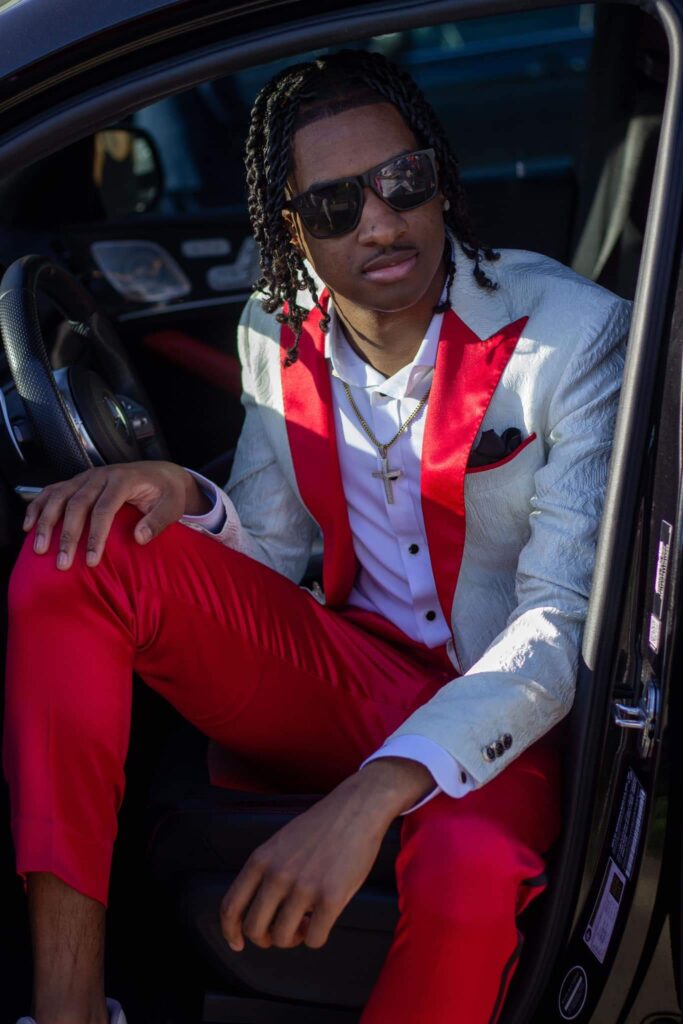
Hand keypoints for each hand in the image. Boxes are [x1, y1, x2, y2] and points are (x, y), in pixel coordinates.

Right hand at [22, 461, 211, 569]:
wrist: (161, 473)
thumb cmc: (166, 493)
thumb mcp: (172, 506)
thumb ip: (157, 521)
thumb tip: (139, 538)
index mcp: (123, 480)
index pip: (104, 509)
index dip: (96, 536)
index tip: (91, 561)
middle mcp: (101, 475)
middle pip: (77, 504)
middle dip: (67, 535)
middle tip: (62, 563)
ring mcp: (86, 477)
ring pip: (59, 496)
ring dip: (46, 522)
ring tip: (39, 548)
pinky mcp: (78, 482)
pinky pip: (52, 491)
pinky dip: (38, 506)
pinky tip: (29, 525)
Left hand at [220, 760, 433, 951]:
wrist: (357, 809)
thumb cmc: (321, 827)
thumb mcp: (280, 843)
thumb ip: (266, 871)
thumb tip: (258, 910)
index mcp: (261, 860)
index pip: (230, 906)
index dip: (230, 932)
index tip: (238, 944)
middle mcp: (277, 875)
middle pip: (255, 929)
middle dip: (267, 939)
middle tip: (283, 932)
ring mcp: (304, 887)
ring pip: (283, 938)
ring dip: (294, 939)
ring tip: (306, 923)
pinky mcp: (332, 898)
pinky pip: (314, 939)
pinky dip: (316, 938)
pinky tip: (323, 921)